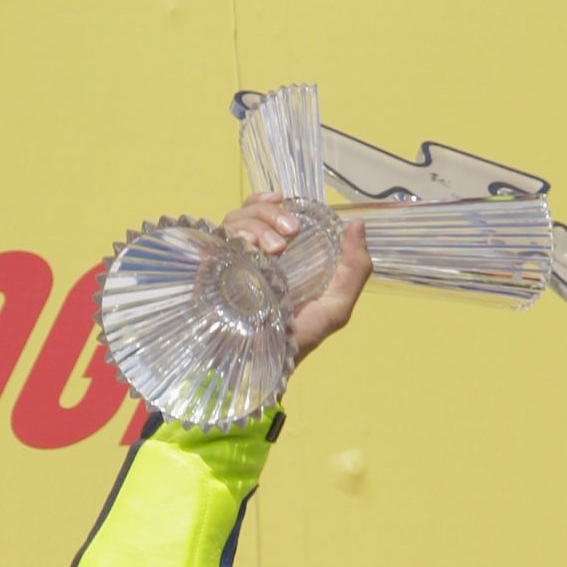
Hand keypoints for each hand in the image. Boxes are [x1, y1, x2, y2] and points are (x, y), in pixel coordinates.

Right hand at [219, 192, 372, 364]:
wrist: (266, 366)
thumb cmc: (300, 337)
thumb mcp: (337, 305)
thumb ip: (355, 268)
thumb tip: (358, 224)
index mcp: (275, 256)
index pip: (262, 214)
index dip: (269, 202)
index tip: (282, 199)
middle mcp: (247, 255)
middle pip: (247, 212)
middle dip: (269, 214)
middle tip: (290, 232)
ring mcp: (227, 262)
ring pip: (232, 221)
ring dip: (257, 224)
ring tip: (275, 248)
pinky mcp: (209, 271)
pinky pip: (216, 241)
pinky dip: (235, 234)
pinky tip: (250, 244)